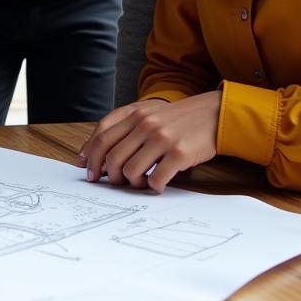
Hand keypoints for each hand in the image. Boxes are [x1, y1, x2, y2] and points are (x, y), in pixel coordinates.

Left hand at [78, 92, 220, 192]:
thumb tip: (94, 152)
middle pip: (112, 156)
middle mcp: (145, 124)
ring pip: (131, 170)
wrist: (213, 114)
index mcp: (134, 113)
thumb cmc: (176, 118)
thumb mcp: (148, 113)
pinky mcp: (178, 153)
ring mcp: (161, 138)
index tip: (87, 169)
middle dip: (109, 175)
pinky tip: (157, 185)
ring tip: (140, 182)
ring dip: (132, 183)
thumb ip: (124, 127)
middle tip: (114, 182)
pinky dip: (153, 187)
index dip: (91, 155)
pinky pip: (156, 179)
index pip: (102, 136)